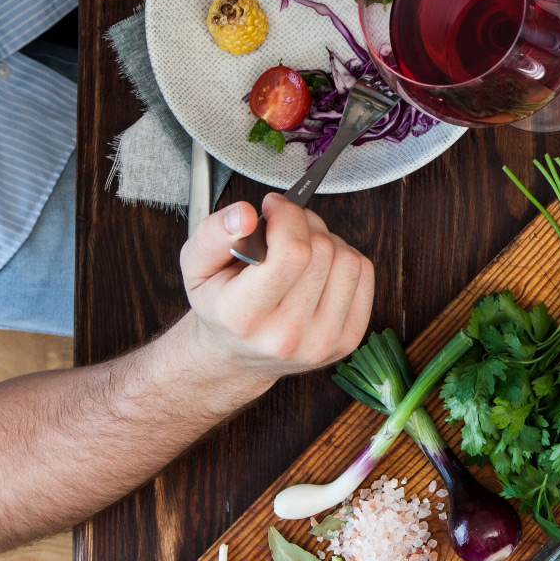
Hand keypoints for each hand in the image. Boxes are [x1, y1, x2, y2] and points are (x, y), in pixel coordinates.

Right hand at [178, 195, 374, 386]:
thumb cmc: (220, 305)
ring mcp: (322, 341)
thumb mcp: (195, 267)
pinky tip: (320, 268)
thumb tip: (246, 214)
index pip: (291, 253)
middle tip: (284, 229)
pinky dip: (344, 259)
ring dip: (327, 241)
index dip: (288, 216)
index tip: (274, 207)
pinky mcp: (348, 340)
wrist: (239, 353)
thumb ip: (214, 234)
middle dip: (304, 224)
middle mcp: (286, 336)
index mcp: (243, 317)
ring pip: (348, 260)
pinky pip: (364, 275)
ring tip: (301, 250)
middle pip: (321, 250)